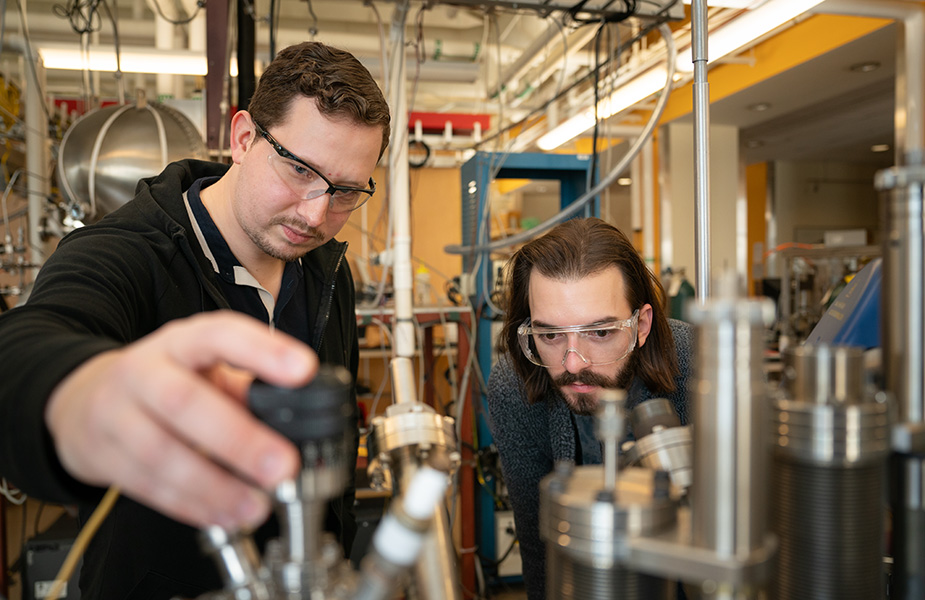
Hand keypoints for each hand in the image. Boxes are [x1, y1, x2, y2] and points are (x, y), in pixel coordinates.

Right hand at [44, 311, 316, 529]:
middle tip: (283, 465)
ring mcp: (116, 415)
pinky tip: (226, 515)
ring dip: (215, 487)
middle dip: (238, 439)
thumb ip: (244, 385)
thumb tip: (291, 412)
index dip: (261, 351)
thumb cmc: (163, 380)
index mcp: (180, 342)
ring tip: (258, 505)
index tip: (303, 370)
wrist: (83, 401)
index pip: (220, 335)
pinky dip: (193, 506)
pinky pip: (150, 487)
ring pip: (162, 454)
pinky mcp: (104, 457)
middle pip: (184, 402)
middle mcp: (143, 372)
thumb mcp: (203, 366)